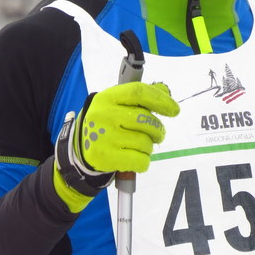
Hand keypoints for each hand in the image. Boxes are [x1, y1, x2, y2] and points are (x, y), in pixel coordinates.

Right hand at [54, 82, 178, 211]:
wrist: (80, 150)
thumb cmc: (107, 123)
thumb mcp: (117, 105)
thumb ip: (141, 98)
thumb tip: (165, 93)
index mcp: (107, 98)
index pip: (139, 92)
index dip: (160, 100)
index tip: (174, 110)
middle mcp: (104, 115)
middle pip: (145, 120)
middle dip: (158, 129)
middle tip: (158, 134)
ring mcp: (104, 137)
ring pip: (145, 142)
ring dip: (149, 146)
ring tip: (141, 146)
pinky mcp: (106, 158)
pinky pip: (140, 160)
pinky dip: (144, 161)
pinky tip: (136, 158)